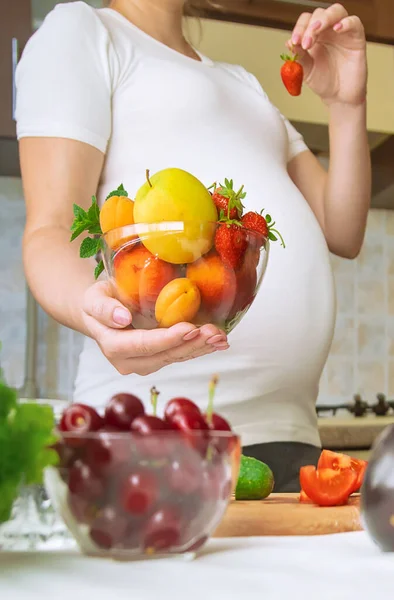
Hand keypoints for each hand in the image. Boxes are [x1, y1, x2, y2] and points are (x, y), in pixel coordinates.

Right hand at [80, 281, 227, 375]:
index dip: (167, 339)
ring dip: (201, 348)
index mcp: (113, 346)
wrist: (102, 312)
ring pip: (176, 357)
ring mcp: (145, 363)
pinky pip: (181, 355)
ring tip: (221, 337)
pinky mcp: (159, 359)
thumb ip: (104, 308)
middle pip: (164, 355)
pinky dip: (201, 348)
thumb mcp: (93, 298)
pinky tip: (218, 342)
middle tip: (214, 333)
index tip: (189, 328)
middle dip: (191, 344)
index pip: (142, 345)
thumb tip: (122, 318)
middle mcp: (130, 362)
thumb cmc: (98, 301)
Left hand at [288, 3, 366, 105]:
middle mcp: (328, 31)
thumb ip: (299, 56)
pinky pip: (354, 22)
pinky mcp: (356, 38)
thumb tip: (289, 43)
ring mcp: (343, 33)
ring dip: (324, 19)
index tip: (294, 41)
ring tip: (316, 31)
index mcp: (314, 36)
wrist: (339, 96)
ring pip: (336, 12)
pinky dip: (346, 22)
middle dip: (310, 26)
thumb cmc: (324, 81)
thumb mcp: (307, 70)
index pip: (306, 21)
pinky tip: (337, 28)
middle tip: (306, 43)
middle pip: (319, 14)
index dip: (299, 28)